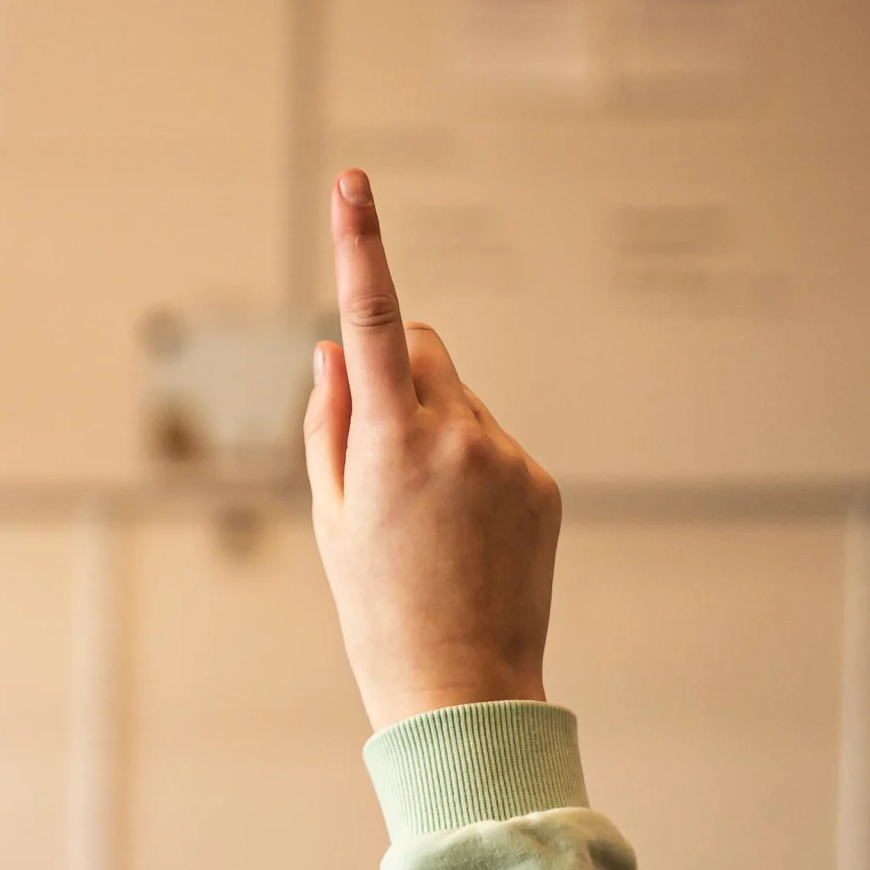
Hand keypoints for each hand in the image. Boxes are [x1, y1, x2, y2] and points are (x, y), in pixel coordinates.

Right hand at [302, 170, 560, 729]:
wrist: (461, 686)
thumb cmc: (375, 607)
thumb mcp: (330, 513)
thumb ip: (329, 420)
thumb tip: (336, 349)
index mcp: (392, 443)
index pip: (368, 321)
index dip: (360, 244)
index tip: (353, 183)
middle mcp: (459, 435)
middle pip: (420, 347)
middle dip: (392, 369)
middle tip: (373, 451)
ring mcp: (508, 457)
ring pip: (458, 397)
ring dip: (432, 426)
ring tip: (422, 516)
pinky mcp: (540, 481)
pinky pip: (493, 441)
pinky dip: (469, 466)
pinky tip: (460, 535)